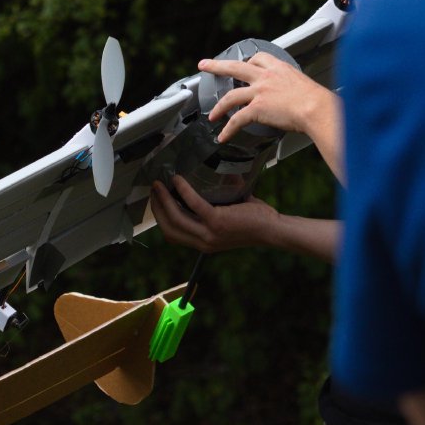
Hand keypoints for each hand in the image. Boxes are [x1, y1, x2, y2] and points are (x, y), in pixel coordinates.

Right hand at [149, 176, 279, 253]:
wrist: (272, 230)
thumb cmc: (253, 222)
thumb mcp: (226, 221)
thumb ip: (213, 209)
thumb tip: (205, 183)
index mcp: (203, 244)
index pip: (173, 235)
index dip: (160, 219)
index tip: (156, 202)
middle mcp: (203, 242)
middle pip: (168, 227)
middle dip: (156, 208)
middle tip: (153, 190)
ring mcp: (209, 233)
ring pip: (175, 217)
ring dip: (163, 199)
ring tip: (159, 184)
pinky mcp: (217, 221)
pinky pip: (193, 204)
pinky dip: (183, 190)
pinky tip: (178, 180)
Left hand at [200, 53, 338, 145]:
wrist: (317, 108)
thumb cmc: (317, 101)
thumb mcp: (304, 85)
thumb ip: (294, 88)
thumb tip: (298, 98)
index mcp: (279, 68)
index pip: (258, 58)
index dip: (248, 61)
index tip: (243, 63)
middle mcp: (266, 77)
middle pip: (235, 67)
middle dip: (217, 66)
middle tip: (205, 65)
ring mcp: (259, 92)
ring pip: (230, 96)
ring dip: (218, 106)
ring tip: (212, 114)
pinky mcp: (257, 108)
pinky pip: (237, 119)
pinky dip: (228, 129)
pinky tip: (224, 136)